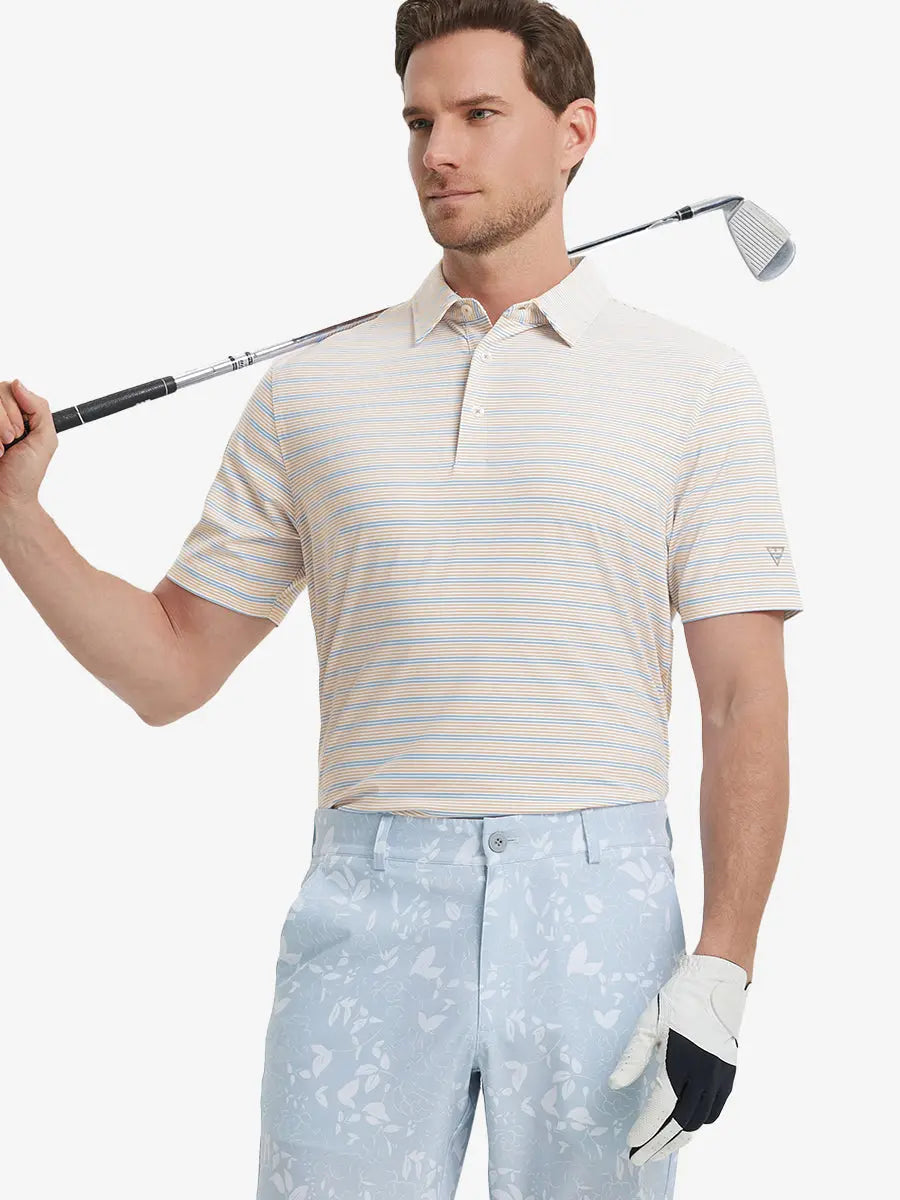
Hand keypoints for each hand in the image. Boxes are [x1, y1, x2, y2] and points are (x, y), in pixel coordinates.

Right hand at [0, 379, 57, 510]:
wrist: (6, 499)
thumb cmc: (24, 475)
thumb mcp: (45, 439)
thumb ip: (39, 408)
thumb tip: (18, 384)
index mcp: (13, 414)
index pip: (7, 388)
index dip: (14, 409)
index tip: (20, 432)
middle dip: (6, 420)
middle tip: (11, 442)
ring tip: (1, 449)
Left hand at [608, 951, 749, 1164]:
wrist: (719, 979)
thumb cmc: (680, 997)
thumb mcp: (649, 1022)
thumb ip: (633, 1057)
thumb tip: (615, 1085)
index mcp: (681, 1063)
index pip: (660, 1110)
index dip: (645, 1131)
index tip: (631, 1144)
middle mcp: (704, 1075)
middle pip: (680, 1124)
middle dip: (659, 1144)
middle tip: (640, 1157)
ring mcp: (719, 1076)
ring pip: (699, 1121)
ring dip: (679, 1138)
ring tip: (660, 1147)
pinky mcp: (729, 1072)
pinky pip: (715, 1109)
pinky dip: (699, 1123)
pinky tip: (687, 1125)